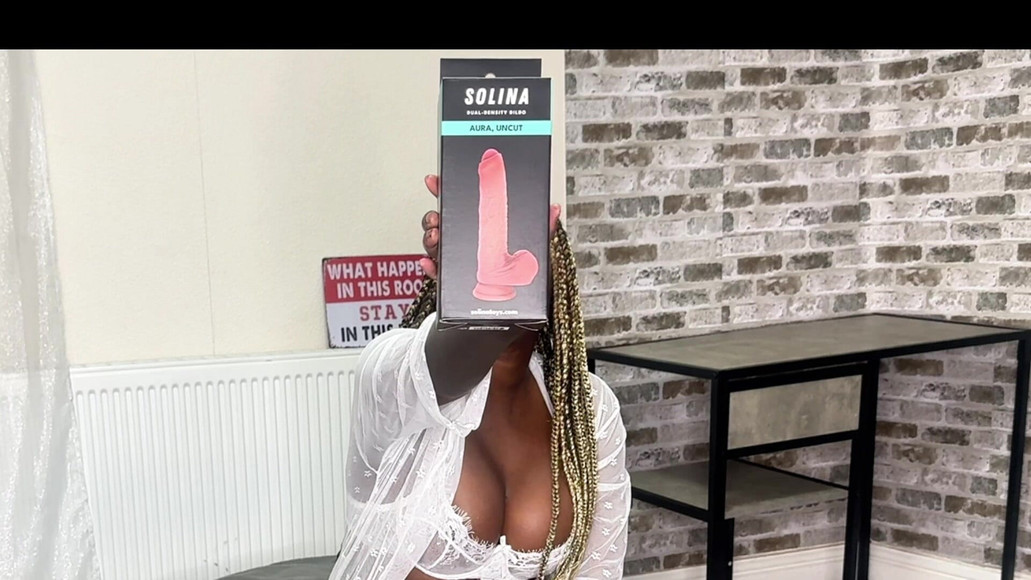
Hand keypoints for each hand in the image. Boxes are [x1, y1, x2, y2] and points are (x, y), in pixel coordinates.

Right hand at [418, 174, 560, 279]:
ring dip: (430, 239)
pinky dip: (431, 268)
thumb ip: (543, 229)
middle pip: (442, 223)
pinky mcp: (453, 282)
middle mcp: (466, 242)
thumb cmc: (525, 277)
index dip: (445, 190)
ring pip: (435, 245)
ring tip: (435, 237)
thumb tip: (554, 209)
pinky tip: (430, 264)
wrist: (517, 309)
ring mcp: (457, 262)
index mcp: (483, 230)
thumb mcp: (536, 250)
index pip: (460, 205)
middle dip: (433, 217)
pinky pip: (437, 273)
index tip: (436, 181)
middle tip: (436, 218)